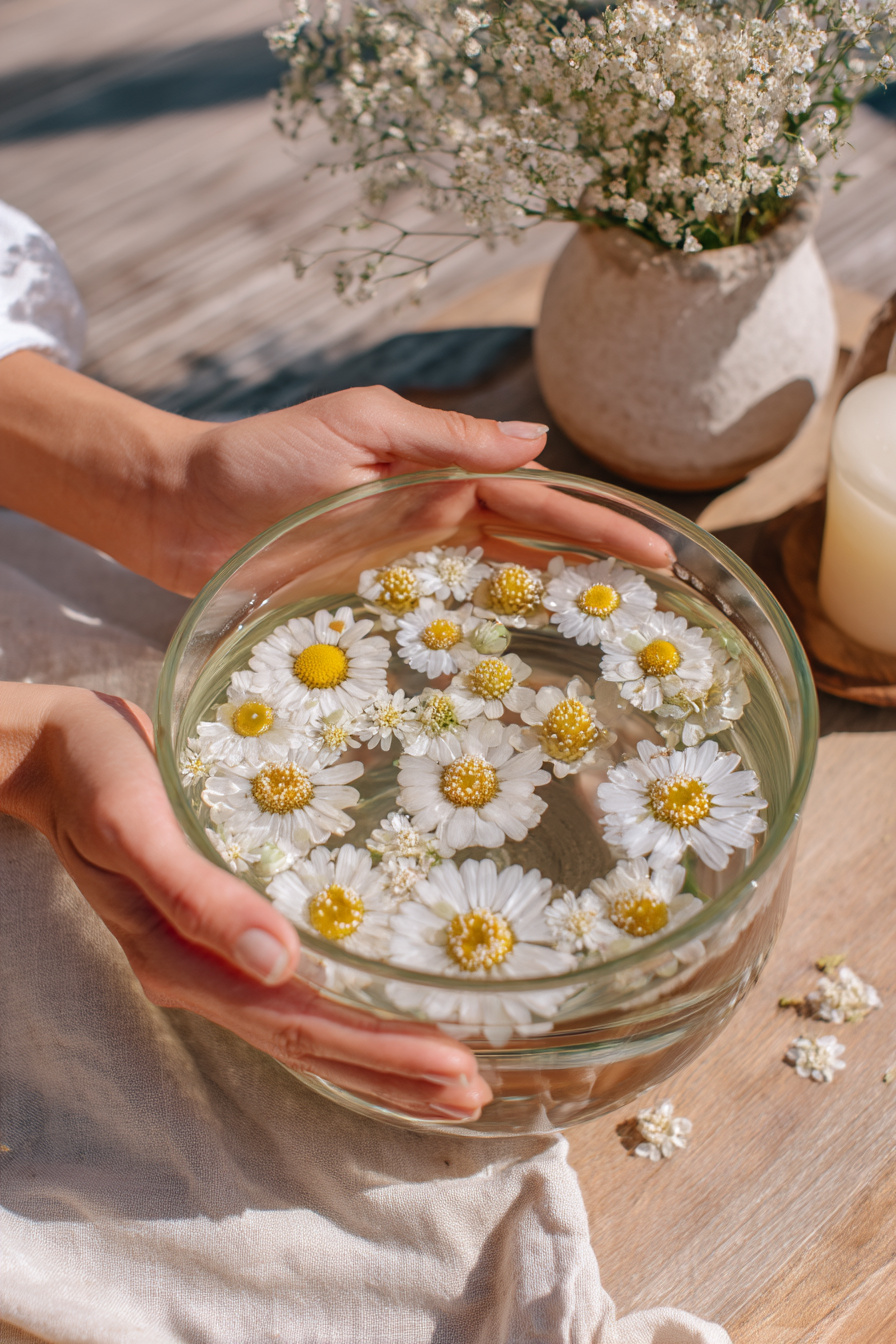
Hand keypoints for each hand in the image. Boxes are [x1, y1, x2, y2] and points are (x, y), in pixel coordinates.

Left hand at [0, 354, 672, 599]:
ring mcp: (406, 567)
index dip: (597, 526)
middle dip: (597, 565)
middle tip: (663, 600)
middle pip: (532, 544)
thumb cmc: (259, 458)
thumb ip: (442, 439)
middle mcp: (433, 521)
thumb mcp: (357, 427)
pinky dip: (487, 635)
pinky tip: (521, 662)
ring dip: (555, 602)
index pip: (537, 501)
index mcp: (438, 473)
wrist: (182, 511)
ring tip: (617, 635)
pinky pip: (443, 622)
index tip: (658, 551)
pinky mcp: (373, 606)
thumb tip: (535, 443)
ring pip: (497, 585)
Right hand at [1, 682, 490, 1120]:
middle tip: (475, 1090)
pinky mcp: (226, 930)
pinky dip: (351, 1015)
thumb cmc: (95, 775)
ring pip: (307, 1027)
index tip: (454, 1063)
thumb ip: (197, 894)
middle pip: (311, 1042)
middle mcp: (204, 974)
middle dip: (394, 1072)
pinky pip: (297, 991)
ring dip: (380, 1059)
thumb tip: (277, 959)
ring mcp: (214, 958)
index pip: (297, 1023)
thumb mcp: (136, 823)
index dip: (379, 1049)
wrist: (54, 754)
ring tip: (453, 1080)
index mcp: (183, 961)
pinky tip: (390, 1017)